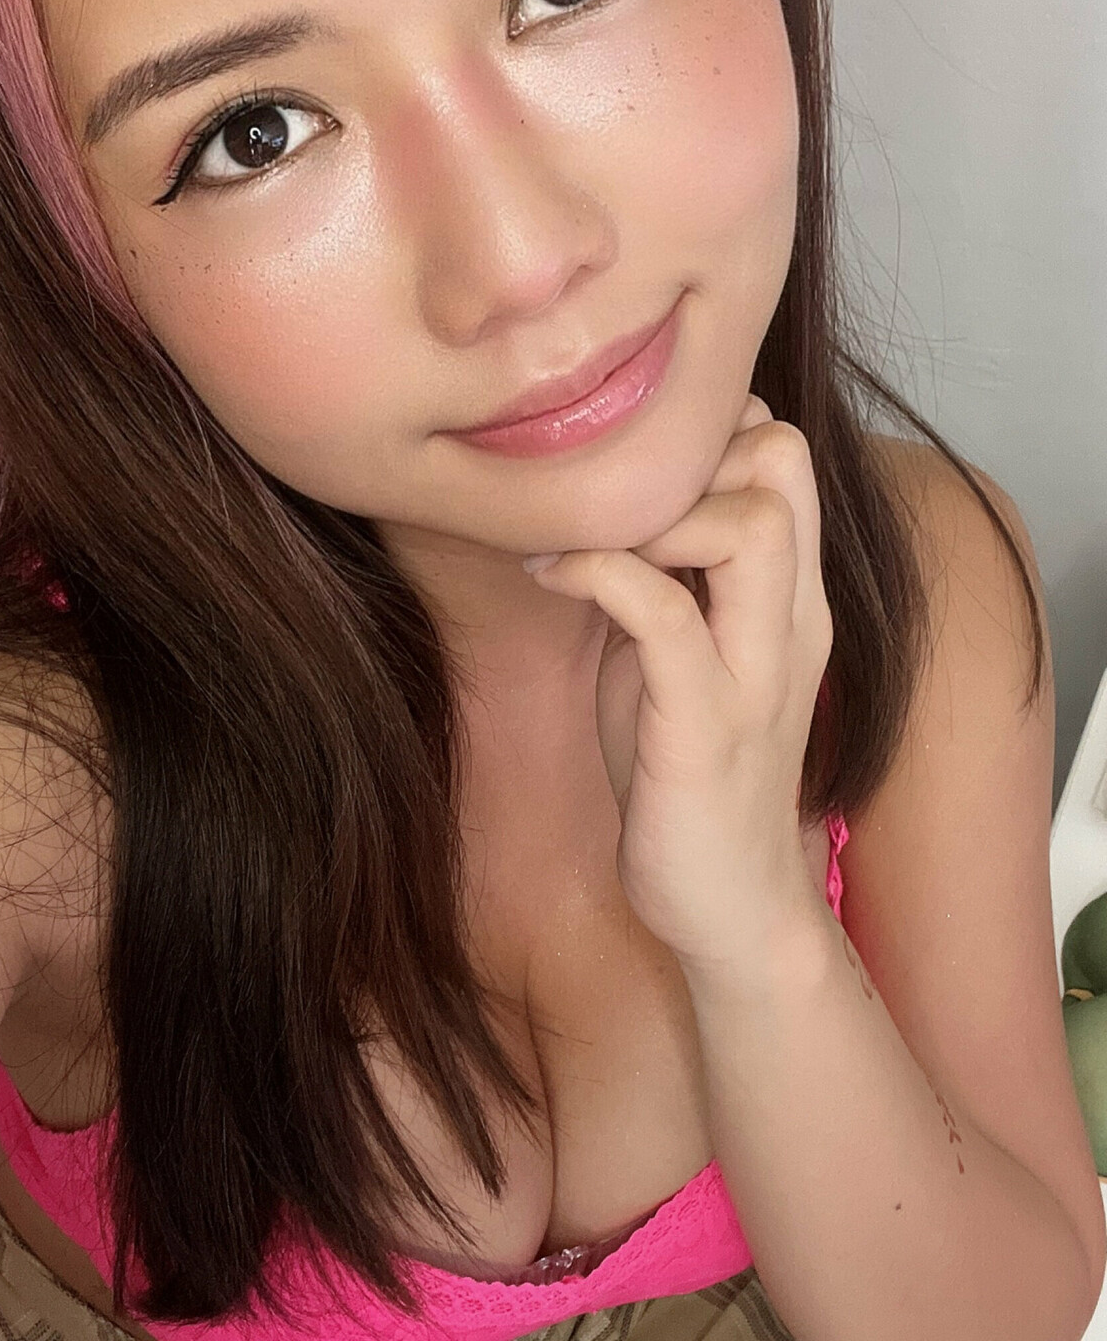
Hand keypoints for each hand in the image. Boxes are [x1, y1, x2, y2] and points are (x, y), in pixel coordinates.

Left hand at [525, 396, 833, 977]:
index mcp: (790, 598)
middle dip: (685, 451)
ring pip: (746, 524)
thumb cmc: (686, 777)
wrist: (730, 910)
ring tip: (579, 542)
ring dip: (648, 512)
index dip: (703, 431)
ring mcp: (756, 670)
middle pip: (782, 462)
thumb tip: (599, 507)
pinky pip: (662, 611)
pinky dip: (597, 573)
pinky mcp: (705, 724)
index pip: (783, 453)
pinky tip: (548, 576)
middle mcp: (792, 621)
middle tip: (602, 498)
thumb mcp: (677, 657)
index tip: (623, 469)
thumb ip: (664, 580)